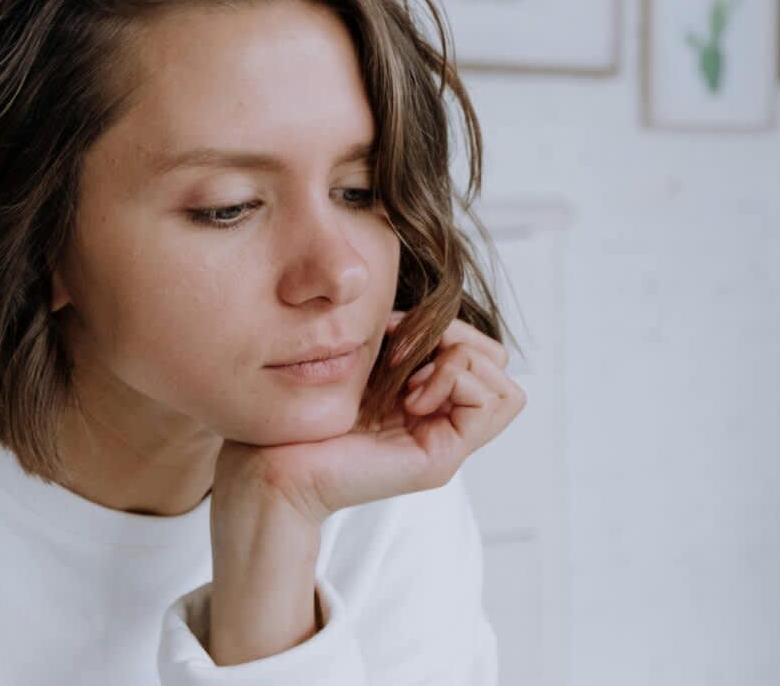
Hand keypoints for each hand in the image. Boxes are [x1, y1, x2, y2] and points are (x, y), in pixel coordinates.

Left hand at [213, 310, 526, 527]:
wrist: (273, 463)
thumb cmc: (305, 412)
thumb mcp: (364, 361)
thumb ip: (401, 342)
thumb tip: (427, 317)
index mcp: (425, 397)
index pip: (480, 351)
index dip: (445, 327)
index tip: (393, 334)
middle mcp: (441, 421)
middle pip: (498, 364)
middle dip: (457, 339)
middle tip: (404, 355)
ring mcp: (445, 442)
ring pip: (506, 387)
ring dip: (458, 363)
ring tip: (409, 380)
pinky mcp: (440, 458)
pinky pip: (489, 403)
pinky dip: (454, 382)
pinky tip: (410, 396)